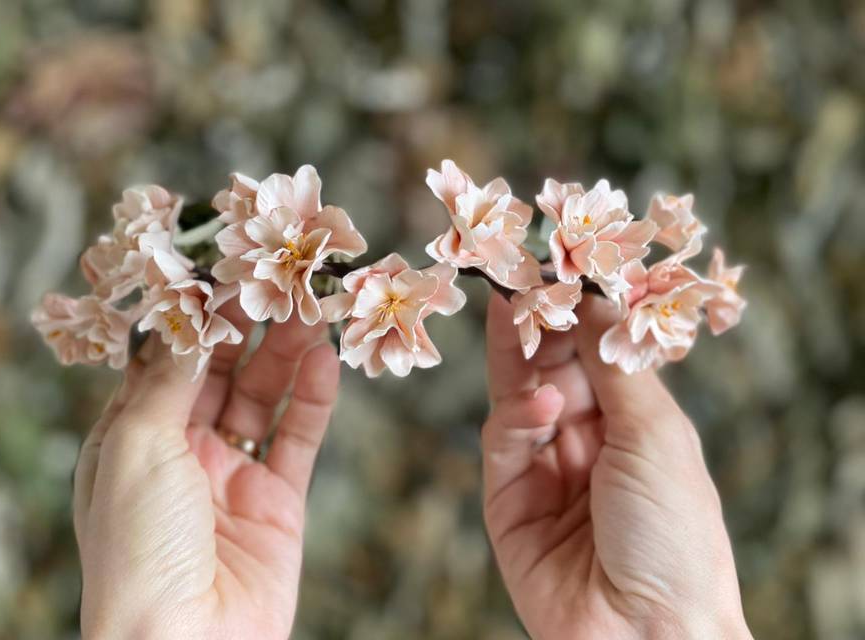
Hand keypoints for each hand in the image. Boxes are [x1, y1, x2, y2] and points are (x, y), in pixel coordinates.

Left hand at [72, 300, 338, 638]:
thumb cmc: (137, 547)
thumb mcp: (136, 447)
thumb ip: (169, 379)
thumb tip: (186, 318)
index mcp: (131, 436)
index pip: (166, 359)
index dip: (195, 316)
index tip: (225, 269)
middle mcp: (181, 450)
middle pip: (220, 371)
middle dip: (248, 325)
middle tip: (280, 278)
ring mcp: (231, 474)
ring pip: (263, 396)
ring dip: (286, 351)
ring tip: (311, 306)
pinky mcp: (278, 500)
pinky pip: (297, 437)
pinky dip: (312, 398)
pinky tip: (324, 360)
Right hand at [481, 294, 751, 639]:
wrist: (644, 633)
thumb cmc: (675, 534)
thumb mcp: (657, 434)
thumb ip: (613, 363)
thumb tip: (591, 294)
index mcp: (634, 423)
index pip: (596, 352)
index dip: (578, 310)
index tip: (557, 263)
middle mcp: (588, 440)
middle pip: (552, 364)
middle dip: (539, 320)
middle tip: (520, 272)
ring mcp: (544, 468)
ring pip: (518, 393)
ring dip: (520, 353)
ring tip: (516, 309)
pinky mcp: (508, 499)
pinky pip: (504, 439)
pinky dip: (518, 412)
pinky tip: (541, 403)